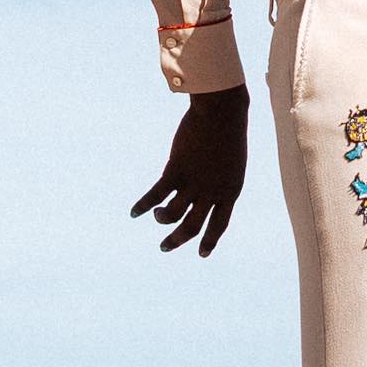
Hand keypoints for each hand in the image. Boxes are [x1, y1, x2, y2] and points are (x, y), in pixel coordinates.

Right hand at [133, 84, 248, 256]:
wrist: (222, 112)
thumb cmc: (229, 131)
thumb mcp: (231, 161)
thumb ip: (220, 178)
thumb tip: (205, 191)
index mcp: (230, 191)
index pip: (219, 224)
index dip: (209, 241)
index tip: (202, 253)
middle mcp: (212, 192)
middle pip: (192, 226)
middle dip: (177, 240)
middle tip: (165, 247)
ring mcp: (194, 183)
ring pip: (173, 214)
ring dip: (162, 219)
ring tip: (157, 216)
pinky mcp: (176, 171)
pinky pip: (156, 195)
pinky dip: (144, 205)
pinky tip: (134, 212)